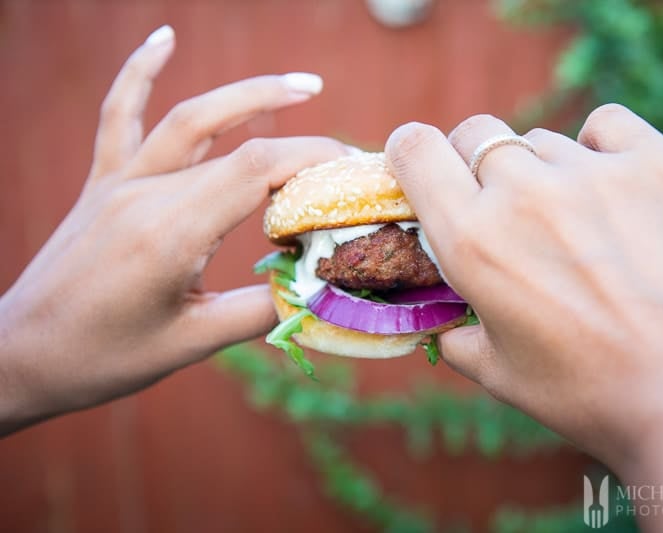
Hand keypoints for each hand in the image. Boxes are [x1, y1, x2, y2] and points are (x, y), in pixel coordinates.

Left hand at [0, 26, 348, 433]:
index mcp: (170, 236)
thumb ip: (259, 311)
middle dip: (302, 146)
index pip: (256, 172)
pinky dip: (140, 72)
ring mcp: (120, 183)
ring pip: (191, 119)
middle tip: (347, 155)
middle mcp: (145, 196)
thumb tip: (318, 286)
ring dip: (251, 95)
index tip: (353, 173)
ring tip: (304, 84)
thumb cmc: (105, 357)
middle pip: (239, 147)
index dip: (313, 161)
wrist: (23, 354)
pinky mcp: (102, 183)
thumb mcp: (191, 344)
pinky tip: (164, 37)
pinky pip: (120, 115)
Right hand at [385, 107, 662, 522]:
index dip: (411, 152)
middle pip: (477, 134)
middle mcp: (524, 194)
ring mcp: (592, 172)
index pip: (415, 151)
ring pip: (542, 141)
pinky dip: (601, 148)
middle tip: (506, 207)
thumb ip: (457, 337)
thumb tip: (443, 323)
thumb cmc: (596, 398)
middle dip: (477, 164)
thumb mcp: (502, 377)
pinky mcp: (657, 163)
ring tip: (580, 224)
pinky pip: (606, 126)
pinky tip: (615, 189)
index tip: (424, 167)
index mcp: (473, 242)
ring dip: (544, 172)